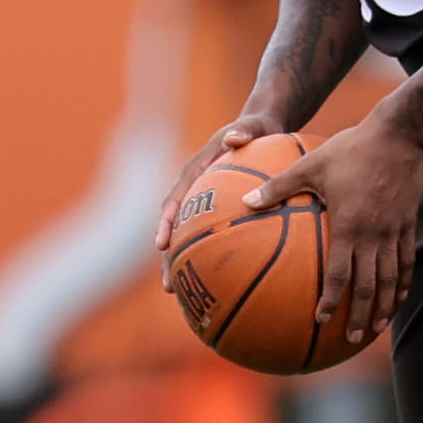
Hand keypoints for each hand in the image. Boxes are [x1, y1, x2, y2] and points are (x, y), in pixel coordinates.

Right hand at [155, 113, 281, 282]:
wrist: (261, 130)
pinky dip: (208, 258)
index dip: (166, 223)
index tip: (162, 245)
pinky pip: (208, 237)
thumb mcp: (251, 126)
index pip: (174, 200)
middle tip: (169, 286)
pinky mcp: (216, 213)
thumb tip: (233, 138)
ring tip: (180, 295)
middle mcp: (192, 191)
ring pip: (187, 238)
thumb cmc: (256, 129)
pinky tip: (221, 284)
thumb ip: (242, 131)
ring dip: (181, 265)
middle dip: (169, 258)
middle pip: (173, 228)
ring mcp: (202, 204)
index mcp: (194, 173)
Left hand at [246, 106, 422, 347]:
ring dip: (385, 306)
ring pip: (393, 279)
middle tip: (351, 338)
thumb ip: (278, 186)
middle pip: (370, 285)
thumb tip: (246, 202)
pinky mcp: (408, 224)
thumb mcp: (309, 164)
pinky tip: (399, 296)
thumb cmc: (350, 148)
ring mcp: (395, 231)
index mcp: (350, 225)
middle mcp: (374, 234)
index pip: (340, 273)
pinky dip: (403, 283)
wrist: (399, 134)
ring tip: (377, 328)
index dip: (332, 300)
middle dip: (360, 315)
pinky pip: (408, 261)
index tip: (321, 319)